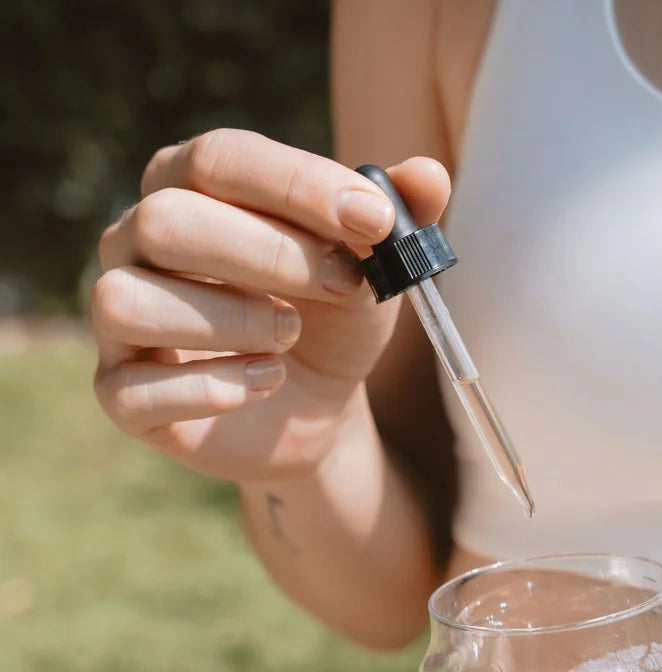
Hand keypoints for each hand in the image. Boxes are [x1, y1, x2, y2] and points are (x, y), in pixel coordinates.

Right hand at [92, 130, 449, 481]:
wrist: (319, 409)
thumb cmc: (333, 320)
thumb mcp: (372, 267)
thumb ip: (396, 217)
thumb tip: (430, 175)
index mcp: (188, 187)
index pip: (218, 159)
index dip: (298, 185)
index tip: (374, 219)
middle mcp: (136, 242)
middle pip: (166, 221)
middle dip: (269, 254)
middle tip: (342, 285)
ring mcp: (118, 321)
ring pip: (127, 300)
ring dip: (229, 318)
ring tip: (290, 335)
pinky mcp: (123, 396)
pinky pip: (133, 389)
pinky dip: (211, 387)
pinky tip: (268, 381)